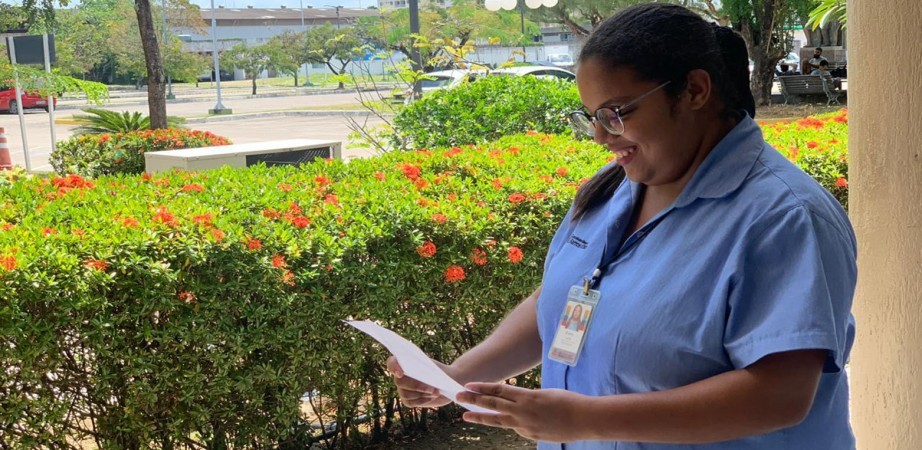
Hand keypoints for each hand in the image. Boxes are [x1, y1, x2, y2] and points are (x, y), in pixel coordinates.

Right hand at [386, 356, 451, 408]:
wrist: (448, 382)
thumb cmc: (440, 371)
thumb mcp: (434, 367)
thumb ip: (424, 369)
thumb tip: (420, 374)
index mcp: (404, 362)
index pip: (391, 363)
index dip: (393, 367)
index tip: (401, 373)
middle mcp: (400, 376)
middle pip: (399, 382)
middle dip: (415, 386)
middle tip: (431, 388)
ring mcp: (403, 389)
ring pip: (405, 394)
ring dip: (422, 393)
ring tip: (436, 391)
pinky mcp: (408, 400)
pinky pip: (411, 402)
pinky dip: (423, 400)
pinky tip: (432, 397)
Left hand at [457, 382, 589, 442]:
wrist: (584, 419)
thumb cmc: (568, 402)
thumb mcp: (544, 393)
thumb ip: (527, 398)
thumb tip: (516, 403)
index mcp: (527, 396)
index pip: (499, 390)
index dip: (482, 388)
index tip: (468, 385)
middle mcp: (523, 411)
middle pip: (493, 405)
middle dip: (474, 400)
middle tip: (458, 396)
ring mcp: (525, 426)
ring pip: (498, 420)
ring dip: (480, 417)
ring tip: (465, 415)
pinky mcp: (530, 436)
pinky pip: (515, 428)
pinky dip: (508, 424)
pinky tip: (503, 422)